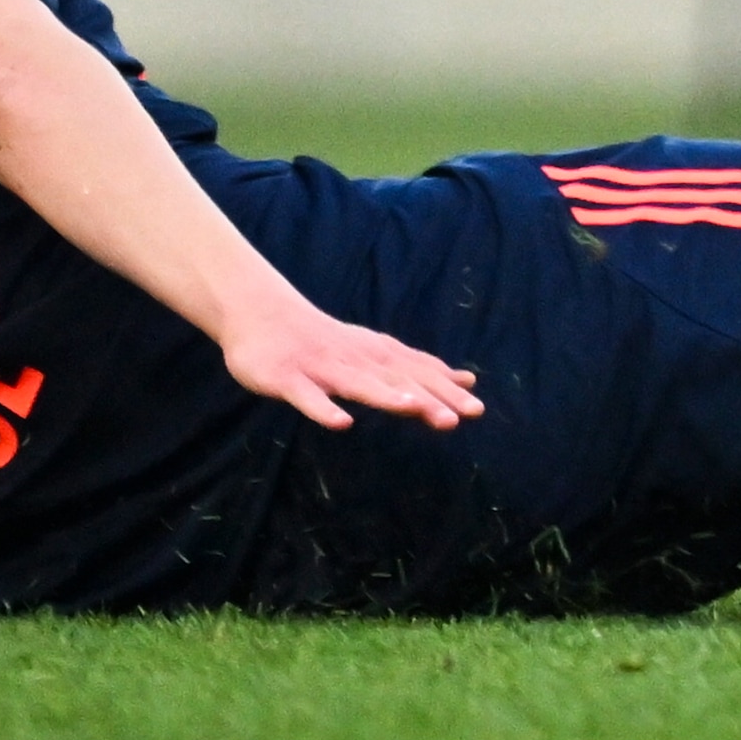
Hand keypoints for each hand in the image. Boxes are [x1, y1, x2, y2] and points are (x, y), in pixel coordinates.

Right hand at [219, 299, 483, 432]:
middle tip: (463, 416)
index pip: (418, 374)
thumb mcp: (378, 353)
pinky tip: (342, 424)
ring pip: (358, 385)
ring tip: (415, 408)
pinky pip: (307, 397)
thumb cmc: (328, 342)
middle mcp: (356, 360)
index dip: (446, 391)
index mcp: (377, 356)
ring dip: (387, 396)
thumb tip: (468, 381)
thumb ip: (419, 369)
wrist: (264, 315)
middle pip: (397, 380)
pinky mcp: (287, 379)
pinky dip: (324, 410)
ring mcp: (322, 369)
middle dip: (430, 397)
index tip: (477, 410)